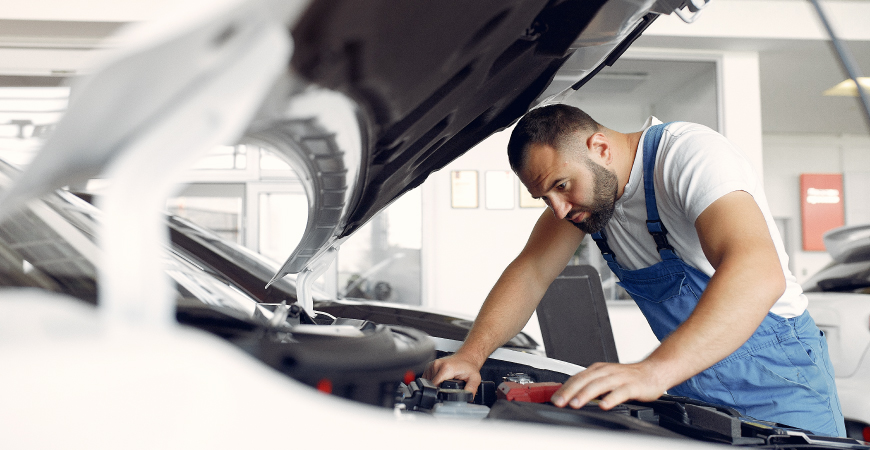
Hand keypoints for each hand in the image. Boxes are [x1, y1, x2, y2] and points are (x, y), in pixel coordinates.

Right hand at [423, 353, 481, 394]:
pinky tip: (441, 380)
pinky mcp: (429, 366)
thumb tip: (468, 398)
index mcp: (446, 368)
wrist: (466, 358)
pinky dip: (432, 381)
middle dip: (439, 389)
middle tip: (449, 387)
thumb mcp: (474, 379)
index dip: (440, 393)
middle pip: (432, 385)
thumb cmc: (468, 367)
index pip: (435, 386)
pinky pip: (427, 378)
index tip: (445, 394)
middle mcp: (437, 365)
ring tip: (445, 382)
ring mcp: (432, 364)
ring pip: (428, 382)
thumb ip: (471, 389)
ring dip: (435, 385)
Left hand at [551, 361, 667, 409]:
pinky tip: (604, 405)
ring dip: (586, 394)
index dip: (564, 388)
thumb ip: (590, 385)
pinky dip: (611, 398)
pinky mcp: (633, 386)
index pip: (577, 378)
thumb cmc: (627, 377)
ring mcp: (619, 378)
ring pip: (599, 385)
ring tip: (575, 404)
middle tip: (559, 402)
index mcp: (598, 369)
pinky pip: (621, 392)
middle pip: (585, 380)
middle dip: (570, 391)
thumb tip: (570, 396)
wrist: (653, 371)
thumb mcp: (605, 378)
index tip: (554, 399)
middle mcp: (606, 371)